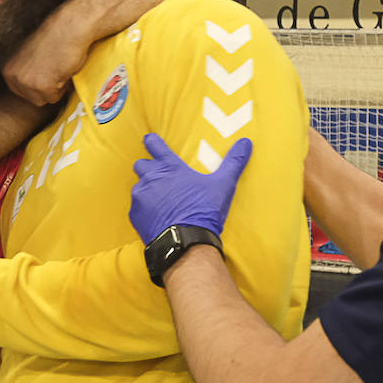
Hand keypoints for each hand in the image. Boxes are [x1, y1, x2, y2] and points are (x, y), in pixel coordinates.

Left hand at [1, 8, 90, 105]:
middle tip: (52, 68)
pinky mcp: (42, 87)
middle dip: (44, 88)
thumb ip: (24, 71)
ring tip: (57, 68)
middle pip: (31, 98)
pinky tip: (62, 69)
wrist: (68, 28)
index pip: (20, 91)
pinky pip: (54, 98)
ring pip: (43, 99)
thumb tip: (29, 86)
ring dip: (53, 88)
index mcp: (7, 68)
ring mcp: (26, 82)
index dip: (36, 83)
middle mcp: (13, 76)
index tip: (44, 71)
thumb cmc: (53, 37)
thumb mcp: (28, 55)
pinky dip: (61, 87)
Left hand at [129, 133, 251, 243]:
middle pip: (141, 164)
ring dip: (146, 189)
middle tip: (160, 176)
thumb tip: (247, 142)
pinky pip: (136, 207)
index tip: (150, 140)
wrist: (185, 242)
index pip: (155, 145)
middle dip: (148, 168)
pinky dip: (144, 210)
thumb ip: (234, 162)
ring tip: (160, 200)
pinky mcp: (135, 215)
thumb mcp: (223, 184)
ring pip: (138, 186)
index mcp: (171, 167)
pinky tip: (156, 217)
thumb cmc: (204, 211)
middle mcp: (152, 178)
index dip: (152, 141)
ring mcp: (141, 197)